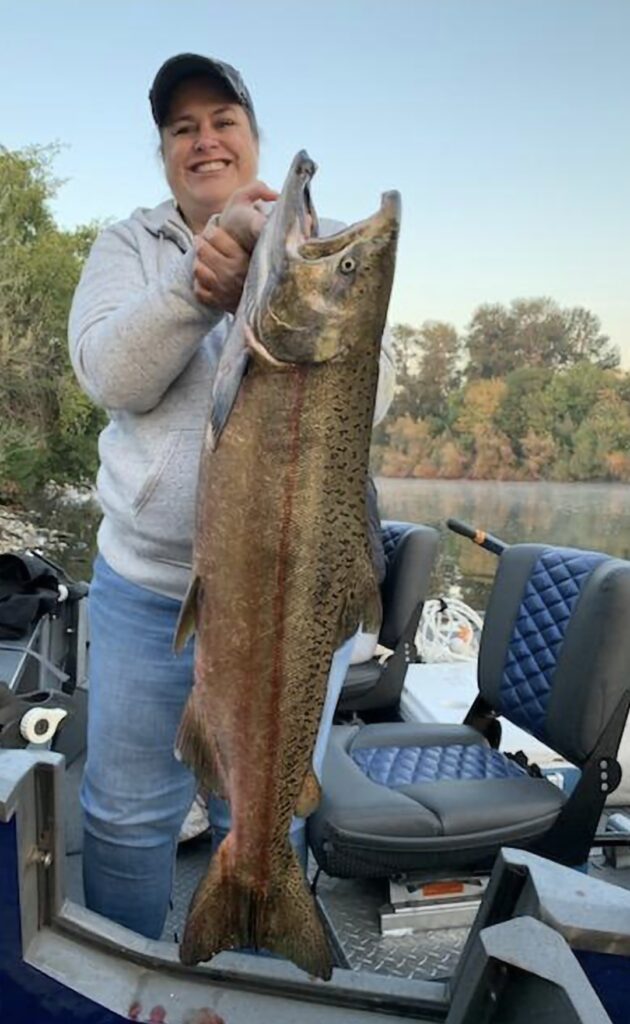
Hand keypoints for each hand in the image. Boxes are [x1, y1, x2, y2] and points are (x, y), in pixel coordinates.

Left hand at [193, 181, 277, 312]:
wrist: (269, 298)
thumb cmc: (265, 256)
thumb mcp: (265, 229)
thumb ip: (264, 204)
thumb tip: (274, 193)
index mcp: (241, 257)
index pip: (213, 234)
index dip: (212, 231)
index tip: (216, 232)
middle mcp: (231, 274)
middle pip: (201, 249)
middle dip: (202, 244)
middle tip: (207, 243)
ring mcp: (223, 290)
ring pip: (197, 269)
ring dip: (200, 264)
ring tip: (208, 260)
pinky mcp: (217, 303)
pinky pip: (199, 290)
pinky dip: (201, 285)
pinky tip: (211, 280)